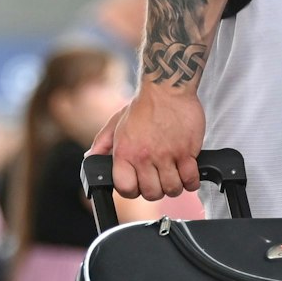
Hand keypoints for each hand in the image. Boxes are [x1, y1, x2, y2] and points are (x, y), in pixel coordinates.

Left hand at [90, 86, 205, 200]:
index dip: (132, 191)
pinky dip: (191, 181)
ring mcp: (167, 155)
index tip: (138, 185)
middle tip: (158, 180)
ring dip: (173, 186)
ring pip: (172, 188)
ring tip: (173, 176)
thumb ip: (102, 144)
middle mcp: (144, 157)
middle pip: (152, 193)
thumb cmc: (143, 106)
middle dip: (155, 190)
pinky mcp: (187, 151)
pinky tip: (187, 174)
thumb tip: (90, 159)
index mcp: (125, 153)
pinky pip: (190, 179)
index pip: (126, 189)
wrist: (167, 88)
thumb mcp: (115, 124)